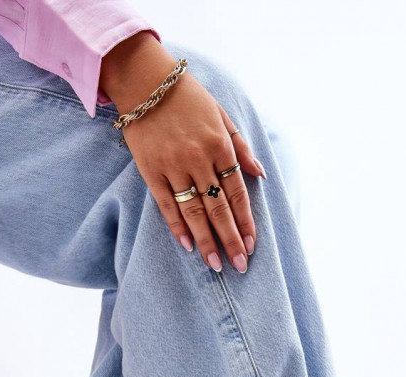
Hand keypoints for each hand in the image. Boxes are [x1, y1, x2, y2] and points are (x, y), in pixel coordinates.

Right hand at [100, 32, 265, 273]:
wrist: (145, 81)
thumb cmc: (189, 98)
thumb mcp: (222, 116)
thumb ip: (241, 147)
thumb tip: (259, 174)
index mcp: (220, 145)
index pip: (237, 193)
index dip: (245, 222)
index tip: (251, 245)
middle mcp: (199, 159)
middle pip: (218, 208)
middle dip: (230, 240)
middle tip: (239, 266)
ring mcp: (173, 166)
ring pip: (194, 212)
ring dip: (206, 241)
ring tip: (215, 264)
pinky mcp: (151, 171)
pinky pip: (166, 205)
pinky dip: (178, 227)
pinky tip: (188, 246)